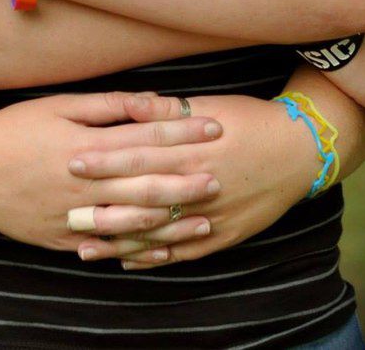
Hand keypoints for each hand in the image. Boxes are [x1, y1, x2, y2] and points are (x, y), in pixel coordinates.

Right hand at [0, 93, 223, 255]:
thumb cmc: (16, 128)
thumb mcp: (58, 105)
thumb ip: (108, 106)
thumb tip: (151, 103)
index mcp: (85, 144)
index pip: (146, 137)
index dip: (183, 132)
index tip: (215, 127)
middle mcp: (84, 182)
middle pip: (146, 183)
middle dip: (187, 180)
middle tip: (221, 177)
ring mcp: (74, 215)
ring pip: (133, 222)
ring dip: (172, 222)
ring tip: (204, 219)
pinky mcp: (64, 239)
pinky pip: (108, 247)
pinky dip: (137, 249)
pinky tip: (161, 250)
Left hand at [68, 91, 317, 269]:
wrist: (298, 150)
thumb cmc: (250, 120)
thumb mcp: (209, 106)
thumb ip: (168, 109)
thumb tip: (132, 104)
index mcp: (191, 149)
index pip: (139, 155)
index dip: (105, 159)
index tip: (72, 160)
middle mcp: (198, 185)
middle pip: (142, 198)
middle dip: (103, 204)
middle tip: (66, 210)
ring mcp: (212, 215)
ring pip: (159, 233)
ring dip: (121, 240)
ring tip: (85, 247)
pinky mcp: (224, 235)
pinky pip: (184, 252)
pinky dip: (155, 258)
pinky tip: (128, 260)